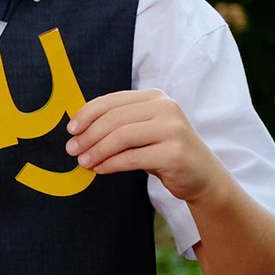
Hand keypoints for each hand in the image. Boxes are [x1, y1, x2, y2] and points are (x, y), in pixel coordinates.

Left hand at [62, 87, 223, 204]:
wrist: (202, 176)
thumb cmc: (166, 152)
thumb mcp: (144, 131)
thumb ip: (119, 124)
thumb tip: (79, 129)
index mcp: (156, 97)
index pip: (113, 101)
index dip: (87, 114)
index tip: (71, 129)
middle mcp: (166, 108)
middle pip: (114, 119)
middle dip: (88, 135)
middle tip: (72, 149)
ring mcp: (172, 129)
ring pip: (121, 137)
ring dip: (97, 150)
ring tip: (83, 161)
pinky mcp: (174, 153)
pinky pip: (132, 158)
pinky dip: (110, 164)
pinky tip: (100, 169)